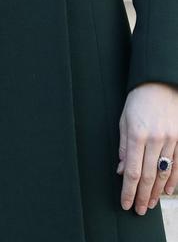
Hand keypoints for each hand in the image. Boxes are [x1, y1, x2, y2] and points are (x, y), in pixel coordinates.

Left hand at [118, 82, 177, 213]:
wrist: (159, 83)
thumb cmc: (138, 100)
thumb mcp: (124, 119)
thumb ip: (123, 145)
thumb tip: (121, 170)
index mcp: (137, 134)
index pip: (132, 170)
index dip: (128, 190)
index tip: (125, 203)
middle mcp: (154, 139)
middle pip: (147, 176)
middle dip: (142, 195)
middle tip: (139, 210)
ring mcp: (170, 140)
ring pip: (163, 173)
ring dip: (156, 191)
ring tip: (150, 203)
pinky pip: (177, 164)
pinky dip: (173, 180)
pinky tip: (167, 191)